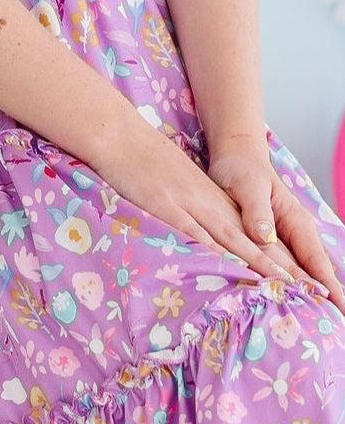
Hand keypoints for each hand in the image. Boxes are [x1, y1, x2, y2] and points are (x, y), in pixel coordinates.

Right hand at [85, 111, 302, 285]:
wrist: (119, 134)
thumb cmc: (141, 157)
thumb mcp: (175, 180)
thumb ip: (190, 205)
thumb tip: (199, 233)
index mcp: (209, 197)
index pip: (249, 230)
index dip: (274, 254)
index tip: (296, 276)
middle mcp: (206, 201)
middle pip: (249, 238)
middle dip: (277, 265)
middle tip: (303, 289)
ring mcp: (187, 202)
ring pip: (229, 238)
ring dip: (256, 262)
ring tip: (282, 285)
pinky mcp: (165, 205)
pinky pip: (192, 232)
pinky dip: (211, 251)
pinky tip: (226, 267)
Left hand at [208, 138, 344, 315]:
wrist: (235, 155)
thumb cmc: (241, 169)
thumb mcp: (247, 187)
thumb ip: (257, 211)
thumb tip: (267, 237)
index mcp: (296, 222)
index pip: (318, 264)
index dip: (330, 290)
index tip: (342, 313)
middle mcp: (295, 234)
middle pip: (316, 275)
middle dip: (327, 302)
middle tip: (335, 332)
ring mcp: (283, 239)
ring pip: (301, 275)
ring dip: (308, 298)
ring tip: (316, 328)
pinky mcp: (268, 242)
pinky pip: (283, 269)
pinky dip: (288, 287)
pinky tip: (286, 305)